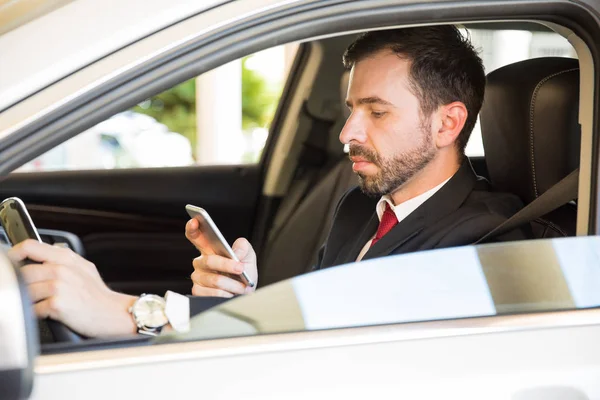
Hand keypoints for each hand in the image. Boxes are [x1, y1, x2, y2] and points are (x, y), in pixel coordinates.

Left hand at [7, 240, 137, 337]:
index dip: (13, 254)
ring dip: (28, 301)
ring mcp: (58, 286)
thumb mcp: (84, 267)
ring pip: (25, 291)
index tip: (9, 263)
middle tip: (29, 292)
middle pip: (22, 272)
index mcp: (66, 258)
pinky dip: (35, 314)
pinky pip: (32, 309)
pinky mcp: (57, 304)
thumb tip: (43, 254)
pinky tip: (45, 313)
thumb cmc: (98, 294)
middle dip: (21, 284)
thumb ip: (63, 258)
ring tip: (40, 304)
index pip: (29, 246)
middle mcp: (61, 269)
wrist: (112, 313)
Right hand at [185, 218, 257, 297]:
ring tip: (241, 286)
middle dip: (227, 265)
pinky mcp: (198, 292)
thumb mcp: (249, 256)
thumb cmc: (244, 275)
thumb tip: (234, 253)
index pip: (196, 236)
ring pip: (214, 279)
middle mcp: (201, 262)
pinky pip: (211, 293)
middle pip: (209, 260)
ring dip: (231, 284)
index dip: (193, 228)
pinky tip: (230, 293)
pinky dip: (225, 294)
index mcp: (210, 250)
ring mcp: (198, 277)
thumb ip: (243, 248)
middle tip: (240, 268)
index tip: (195, 220)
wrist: (245, 295)